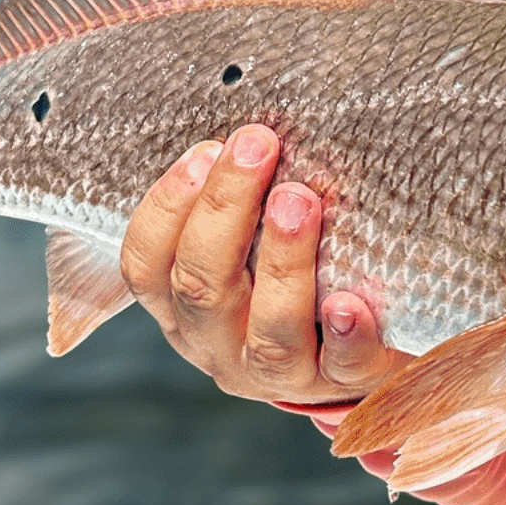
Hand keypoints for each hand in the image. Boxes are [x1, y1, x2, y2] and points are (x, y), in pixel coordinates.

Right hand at [120, 124, 407, 407]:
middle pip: (201, 286)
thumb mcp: (247, 239)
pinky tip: (350, 303)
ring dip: (282, 261)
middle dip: (225, 210)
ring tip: (300, 200)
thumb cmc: (292, 269)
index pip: (146, 263)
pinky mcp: (343, 382)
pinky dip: (345, 335)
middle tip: (257, 146)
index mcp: (184, 305)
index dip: (167, 207)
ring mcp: (280, 372)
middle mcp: (220, 343)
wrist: (359, 348)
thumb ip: (238, 195)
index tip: (205, 150)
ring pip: (269, 332)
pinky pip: (342, 365)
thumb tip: (249, 123)